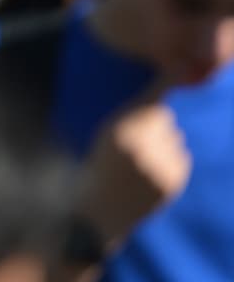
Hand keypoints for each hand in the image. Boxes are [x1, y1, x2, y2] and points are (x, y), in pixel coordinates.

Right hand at [80, 98, 191, 250]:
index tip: (177, 69)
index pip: (153, 104)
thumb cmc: (100, 165)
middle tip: (138, 139)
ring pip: (176, 138)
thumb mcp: (104, 135)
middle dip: (156, 124)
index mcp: (119, 133)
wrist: (100, 212)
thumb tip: (165, 92)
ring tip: (144, 159)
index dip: (165, 85)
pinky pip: (182, 157)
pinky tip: (152, 172)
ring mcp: (159, 167)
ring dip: (165, 143)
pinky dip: (171, 162)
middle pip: (165, 118)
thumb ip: (130, 115)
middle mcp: (141, 148)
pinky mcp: (172, 183)